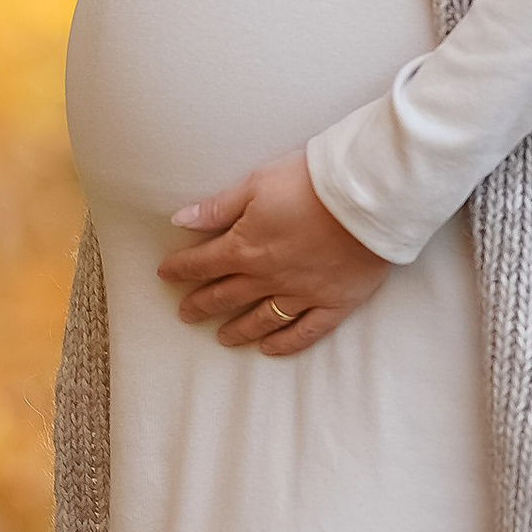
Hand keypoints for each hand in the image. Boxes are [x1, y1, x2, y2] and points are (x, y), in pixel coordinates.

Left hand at [158, 150, 388, 353]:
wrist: (366, 198)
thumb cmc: (310, 181)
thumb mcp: (256, 184)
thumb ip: (218, 207)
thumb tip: (180, 219)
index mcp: (245, 247)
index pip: (202, 263)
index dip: (181, 268)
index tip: (166, 274)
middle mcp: (268, 277)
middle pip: (227, 295)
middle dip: (202, 304)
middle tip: (185, 314)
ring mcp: (301, 294)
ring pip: (261, 319)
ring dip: (238, 330)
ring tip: (222, 338)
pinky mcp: (334, 304)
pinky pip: (304, 332)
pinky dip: (285, 343)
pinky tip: (270, 350)